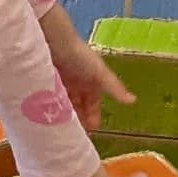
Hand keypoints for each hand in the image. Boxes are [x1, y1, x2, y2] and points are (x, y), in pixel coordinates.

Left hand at [42, 11, 132, 132]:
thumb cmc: (80, 56)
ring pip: (62, 104)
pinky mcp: (44, 81)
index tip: (90, 131)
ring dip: (63, 115)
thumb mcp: (100, 73)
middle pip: (77, 106)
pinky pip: (48, 99)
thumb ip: (114, 88)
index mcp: (90, 80)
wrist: (53, 41)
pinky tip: (46, 118)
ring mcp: (59, 81)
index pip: (92, 103)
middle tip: (73, 135)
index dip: (92, 116)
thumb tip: (133, 101)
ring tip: (59, 130)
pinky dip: (49, 108)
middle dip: (77, 119)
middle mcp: (75, 82)